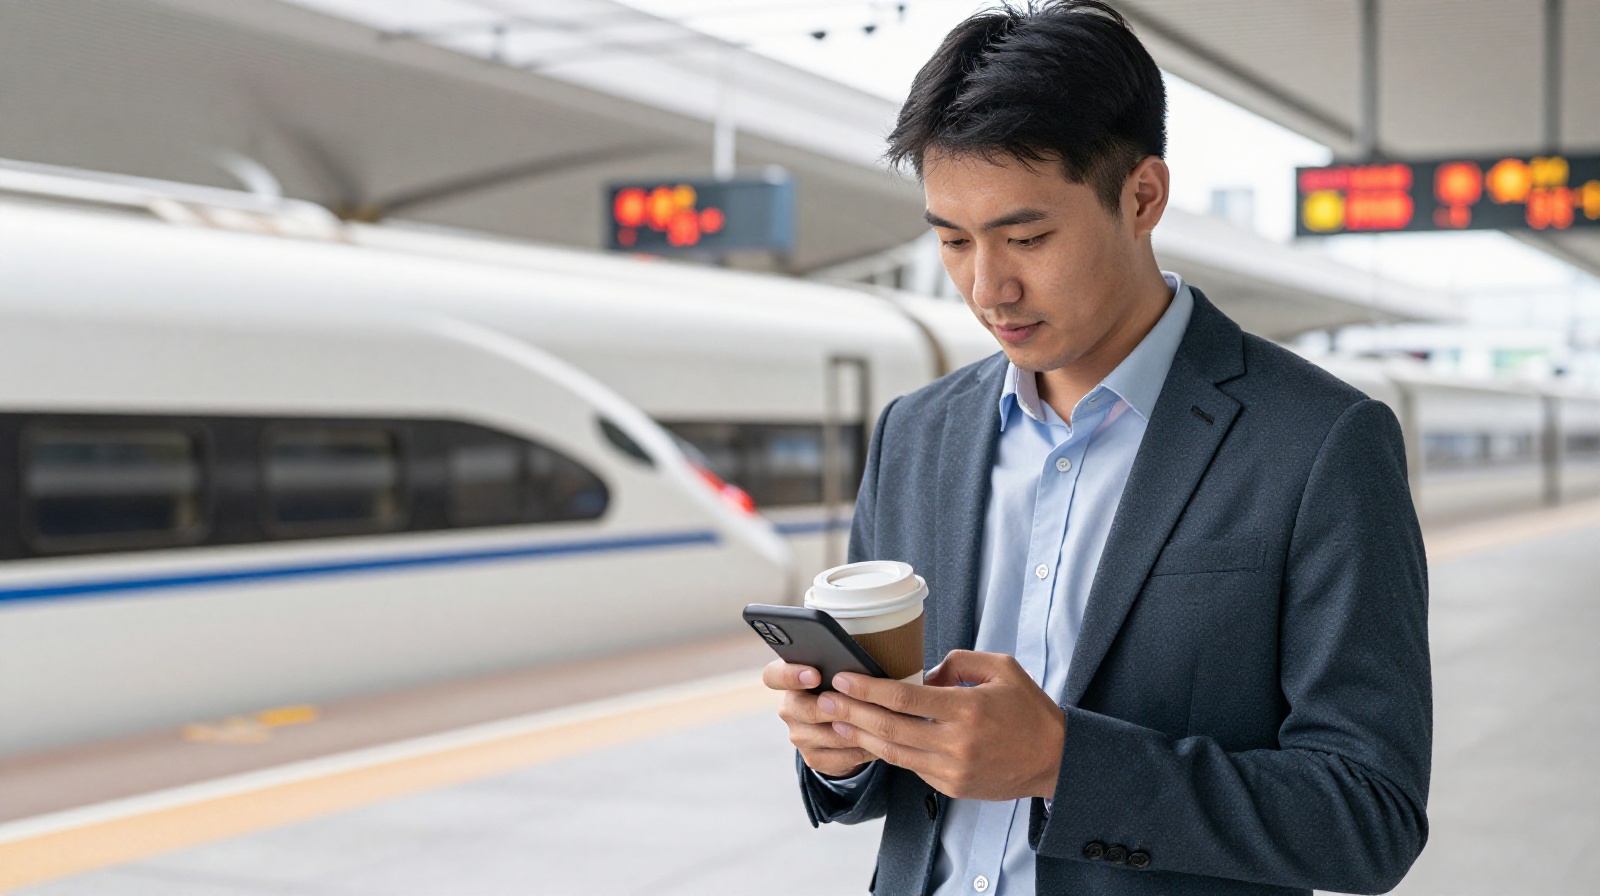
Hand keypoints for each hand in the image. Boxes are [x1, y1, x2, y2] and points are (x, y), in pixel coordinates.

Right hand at [763, 659, 877, 777]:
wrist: (842, 723)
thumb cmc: (844, 686)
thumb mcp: (839, 670)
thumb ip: (841, 665)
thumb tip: (860, 665)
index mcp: (788, 679)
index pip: (774, 676)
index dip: (790, 676)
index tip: (814, 675)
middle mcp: (789, 708)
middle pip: (803, 709)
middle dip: (834, 707)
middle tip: (858, 702)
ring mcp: (799, 736)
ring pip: (829, 735)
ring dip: (857, 729)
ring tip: (883, 721)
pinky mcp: (813, 758)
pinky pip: (841, 757)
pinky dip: (863, 749)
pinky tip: (880, 741)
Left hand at [820, 650, 1065, 800]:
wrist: (1056, 760)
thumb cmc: (1029, 709)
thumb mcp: (1001, 668)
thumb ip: (958, 662)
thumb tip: (923, 673)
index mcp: (966, 708)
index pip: (903, 697)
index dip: (867, 688)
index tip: (843, 678)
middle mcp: (955, 742)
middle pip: (888, 728)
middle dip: (850, 712)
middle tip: (824, 699)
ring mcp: (951, 769)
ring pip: (893, 752)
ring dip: (860, 735)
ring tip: (836, 719)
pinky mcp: (951, 786)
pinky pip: (910, 766)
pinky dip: (887, 751)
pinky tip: (869, 737)